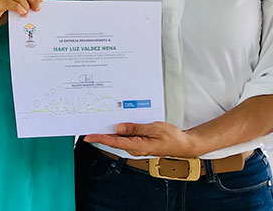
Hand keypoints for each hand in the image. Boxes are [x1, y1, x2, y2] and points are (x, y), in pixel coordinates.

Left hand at [83, 121, 198, 157]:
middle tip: (88, 126)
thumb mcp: (154, 129)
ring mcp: (137, 146)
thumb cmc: (172, 138)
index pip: (114, 142)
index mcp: (138, 146)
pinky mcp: (139, 143)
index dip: (100, 138)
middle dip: (101, 134)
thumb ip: (136, 128)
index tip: (89, 136)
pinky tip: (115, 125)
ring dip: (109, 132)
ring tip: (98, 124)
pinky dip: (119, 131)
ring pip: (119, 139)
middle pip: (114, 140)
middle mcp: (135, 148)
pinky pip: (126, 137)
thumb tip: (119, 127)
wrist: (183, 144)